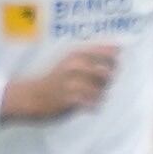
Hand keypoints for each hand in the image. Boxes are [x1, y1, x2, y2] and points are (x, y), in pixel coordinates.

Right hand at [1, 43, 121, 119]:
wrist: (32, 96)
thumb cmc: (56, 78)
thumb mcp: (72, 59)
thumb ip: (94, 52)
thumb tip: (119, 48)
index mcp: (78, 53)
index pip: (109, 52)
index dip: (113, 61)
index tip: (108, 68)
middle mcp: (76, 65)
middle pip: (107, 72)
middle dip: (107, 81)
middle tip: (96, 85)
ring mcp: (73, 82)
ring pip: (102, 89)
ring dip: (99, 94)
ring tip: (88, 95)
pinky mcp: (71, 98)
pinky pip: (93, 102)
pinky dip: (93, 105)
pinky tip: (85, 104)